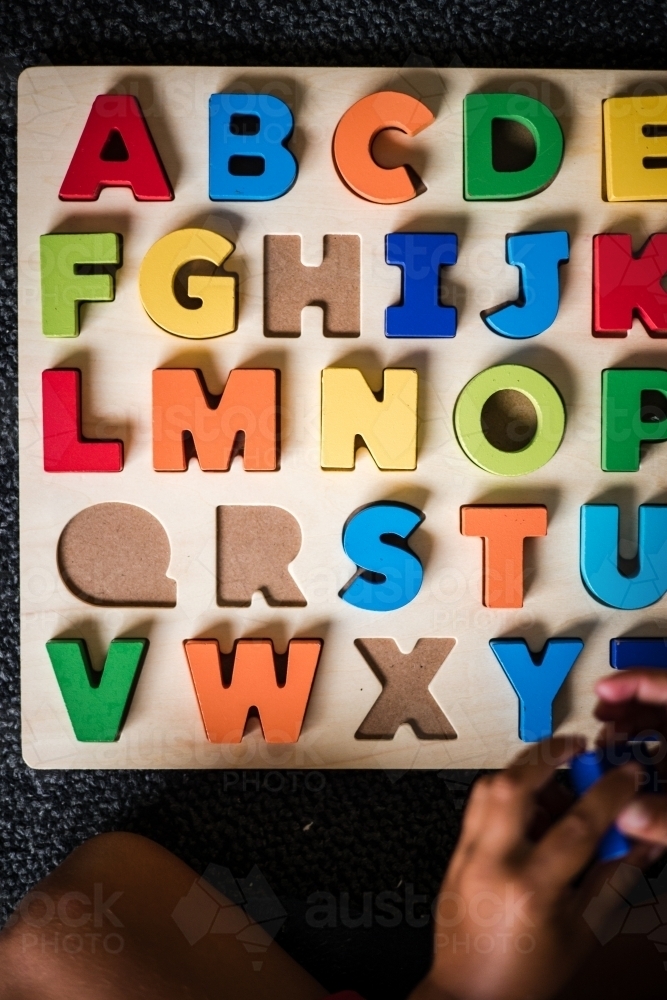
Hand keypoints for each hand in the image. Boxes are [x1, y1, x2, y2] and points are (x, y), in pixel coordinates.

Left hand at [410, 737, 641, 999]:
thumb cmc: (525, 976)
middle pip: (514, 785)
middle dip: (547, 755)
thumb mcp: (582, 933)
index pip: (577, 824)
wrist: (469, 995)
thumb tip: (637, 842)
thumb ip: (611, 881)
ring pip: (488, 787)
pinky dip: (504, 791)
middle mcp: (493, 863)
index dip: (609, 793)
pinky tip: (529, 802)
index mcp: (531, 889)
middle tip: (575, 746)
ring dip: (523, 769)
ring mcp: (467, 855)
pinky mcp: (455, 854)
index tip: (626, 776)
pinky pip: (478, 805)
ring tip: (555, 773)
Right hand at [596, 669, 666, 845]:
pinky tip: (633, 778)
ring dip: (635, 741)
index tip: (600, 691)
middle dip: (626, 715)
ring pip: (665, 732)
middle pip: (661, 706)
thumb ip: (665, 818)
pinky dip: (652, 763)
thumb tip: (624, 816)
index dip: (631, 683)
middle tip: (599, 727)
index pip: (666, 685)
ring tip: (609, 754)